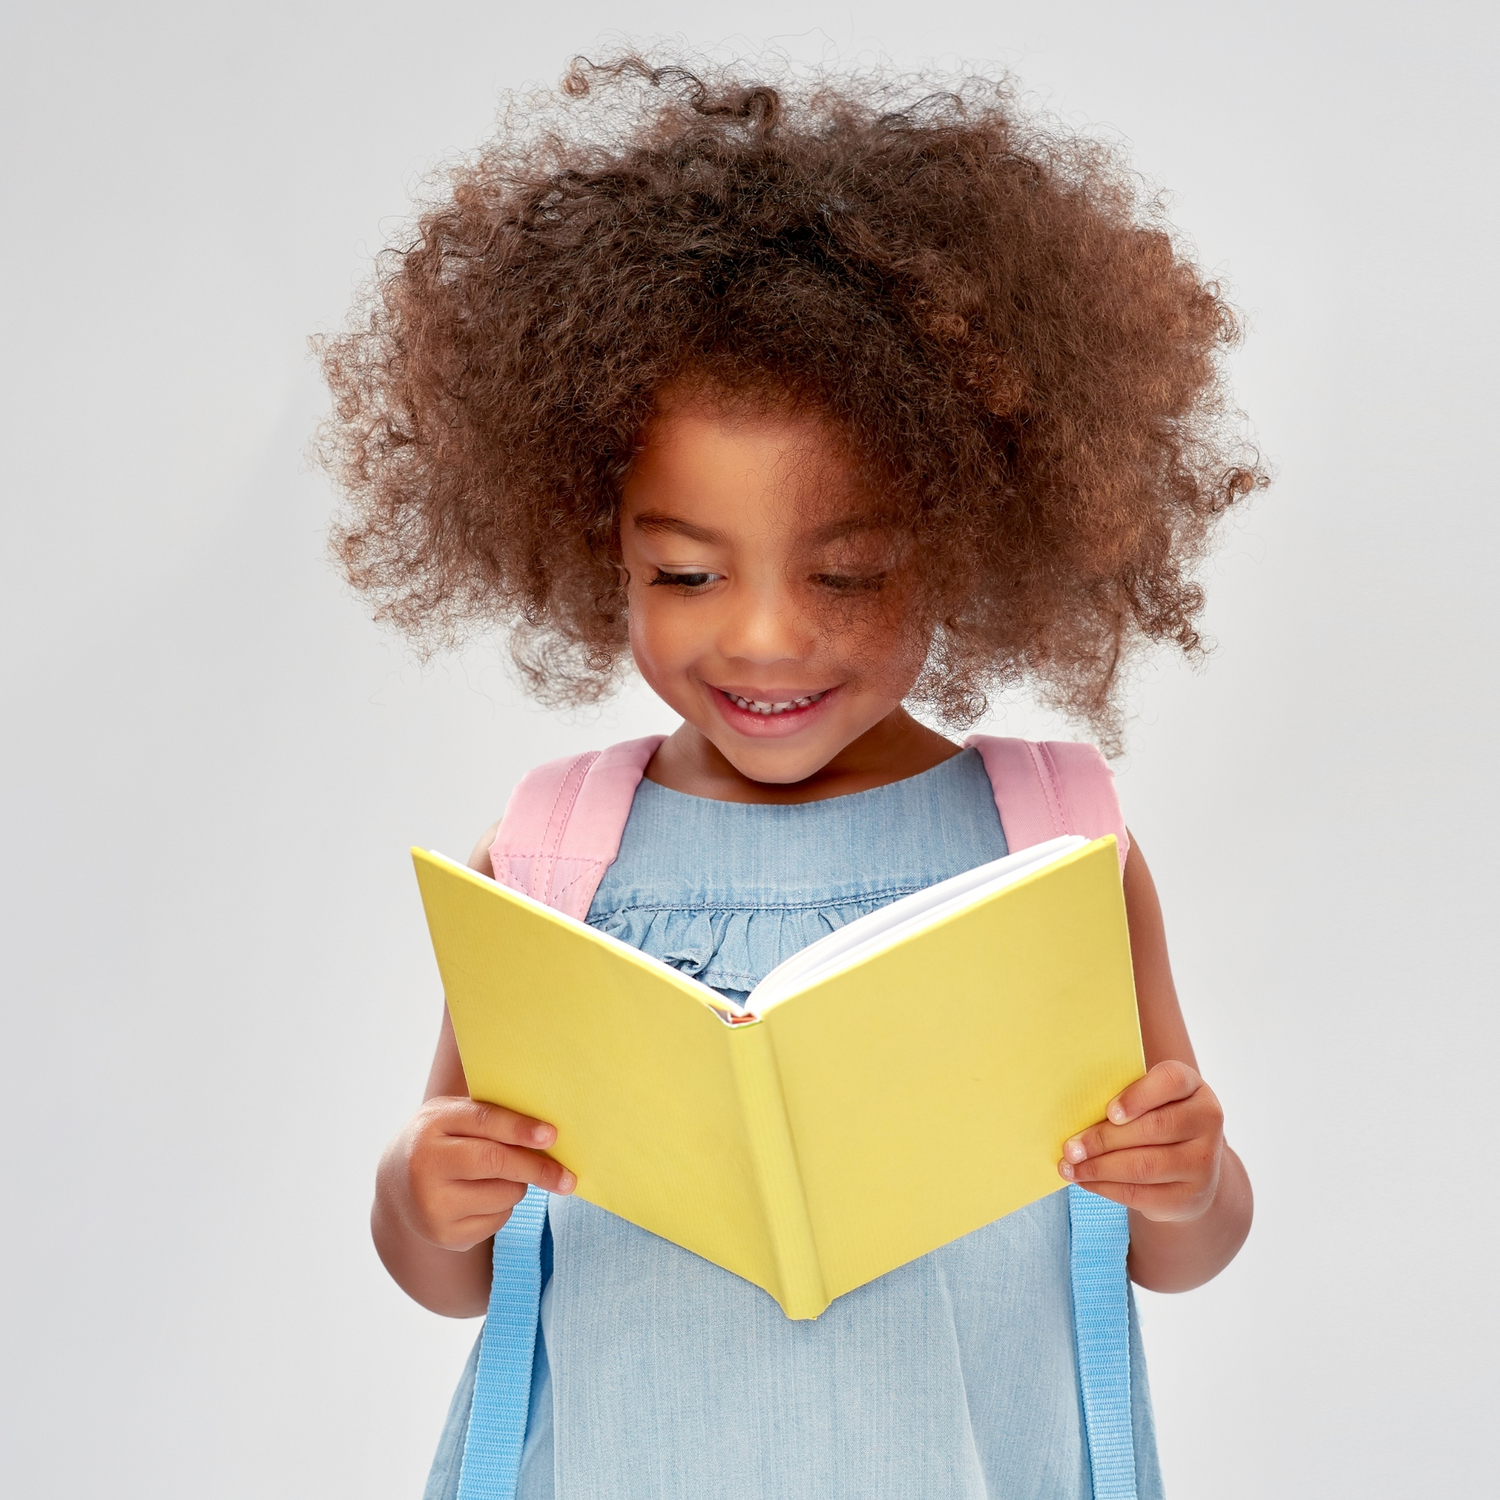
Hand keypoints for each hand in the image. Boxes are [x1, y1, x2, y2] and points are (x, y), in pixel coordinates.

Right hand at [378, 1097, 574, 1252]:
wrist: (397, 1185)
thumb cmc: (439, 1139)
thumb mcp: (452, 1116)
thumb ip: (488, 1116)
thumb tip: (546, 1131)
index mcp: (431, 1126)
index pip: (483, 1122)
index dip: (520, 1129)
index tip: (551, 1135)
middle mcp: (425, 1167)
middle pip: (496, 1163)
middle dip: (537, 1167)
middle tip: (567, 1176)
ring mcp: (433, 1206)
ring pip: (504, 1194)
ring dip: (518, 1184)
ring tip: (499, 1175)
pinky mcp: (446, 1236)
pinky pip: (499, 1219)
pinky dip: (503, 1206)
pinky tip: (481, 1197)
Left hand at [1057, 1060, 1223, 1222]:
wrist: (1190, 1170)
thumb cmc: (1155, 1122)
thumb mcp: (1149, 1100)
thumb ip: (1124, 1097)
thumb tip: (1075, 1108)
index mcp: (1193, 1088)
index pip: (1171, 1081)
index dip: (1139, 1095)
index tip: (1109, 1111)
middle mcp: (1207, 1122)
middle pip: (1153, 1128)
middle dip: (1104, 1139)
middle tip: (1070, 1147)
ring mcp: (1203, 1163)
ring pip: (1145, 1165)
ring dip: (1099, 1167)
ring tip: (1069, 1167)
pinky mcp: (1190, 1197)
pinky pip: (1142, 1194)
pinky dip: (1106, 1188)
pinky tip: (1085, 1181)